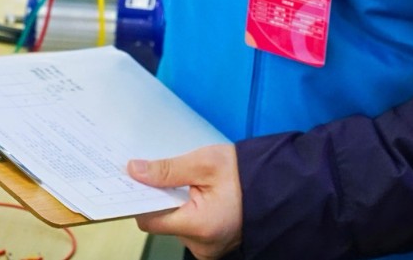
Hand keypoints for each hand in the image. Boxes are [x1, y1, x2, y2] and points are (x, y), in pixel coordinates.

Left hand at [128, 145, 242, 259]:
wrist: (276, 187)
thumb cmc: (246, 174)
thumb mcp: (204, 162)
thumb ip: (167, 169)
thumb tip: (136, 171)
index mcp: (200, 226)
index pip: (150, 220)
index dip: (141, 199)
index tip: (138, 180)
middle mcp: (202, 245)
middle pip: (161, 222)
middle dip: (161, 199)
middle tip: (172, 177)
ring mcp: (208, 249)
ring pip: (174, 225)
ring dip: (175, 205)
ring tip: (192, 187)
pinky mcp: (211, 246)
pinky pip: (187, 229)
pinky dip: (187, 213)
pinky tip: (198, 197)